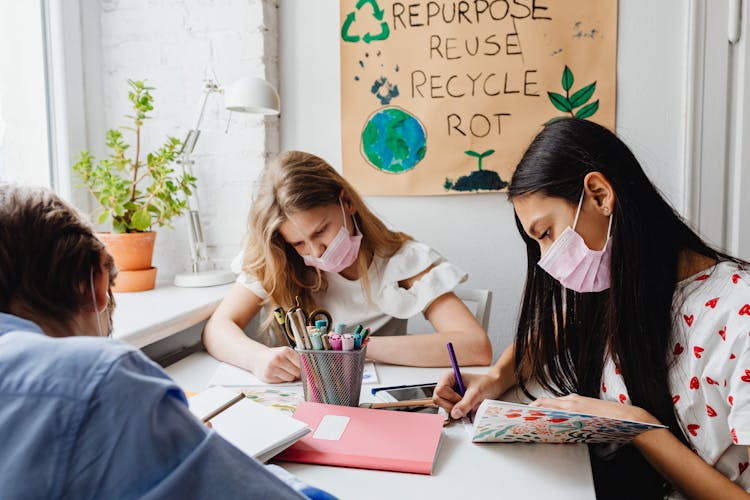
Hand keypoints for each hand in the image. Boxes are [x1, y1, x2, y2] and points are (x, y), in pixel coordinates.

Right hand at [250, 346, 300, 382]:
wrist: (257, 358)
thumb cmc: (274, 356)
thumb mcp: (285, 353)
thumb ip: (296, 359)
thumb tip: (307, 371)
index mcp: (285, 351)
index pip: (301, 364)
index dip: (303, 368)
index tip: (303, 369)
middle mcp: (278, 358)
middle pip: (297, 372)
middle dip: (295, 373)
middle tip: (289, 369)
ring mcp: (272, 368)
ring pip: (290, 378)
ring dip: (288, 377)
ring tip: (281, 371)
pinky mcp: (268, 376)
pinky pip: (281, 382)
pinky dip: (281, 379)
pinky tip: (276, 374)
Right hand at [433, 370, 502, 419]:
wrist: (494, 387)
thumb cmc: (486, 384)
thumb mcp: (477, 392)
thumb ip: (466, 403)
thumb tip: (455, 413)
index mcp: (448, 377)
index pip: (440, 391)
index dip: (451, 398)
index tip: (463, 399)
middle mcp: (445, 385)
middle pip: (438, 400)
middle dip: (452, 406)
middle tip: (466, 404)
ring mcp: (447, 395)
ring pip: (443, 407)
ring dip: (456, 410)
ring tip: (468, 405)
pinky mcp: (451, 403)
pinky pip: (449, 412)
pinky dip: (458, 413)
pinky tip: (467, 408)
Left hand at [530, 393, 660, 424]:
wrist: (627, 418)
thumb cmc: (610, 420)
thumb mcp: (588, 416)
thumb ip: (575, 418)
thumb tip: (564, 428)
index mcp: (573, 401)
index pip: (548, 403)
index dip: (535, 408)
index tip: (526, 413)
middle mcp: (570, 400)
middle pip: (543, 403)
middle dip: (530, 410)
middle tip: (518, 417)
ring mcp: (572, 405)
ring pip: (546, 406)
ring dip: (534, 412)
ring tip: (522, 419)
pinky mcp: (576, 410)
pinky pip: (555, 412)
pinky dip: (544, 415)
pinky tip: (536, 421)